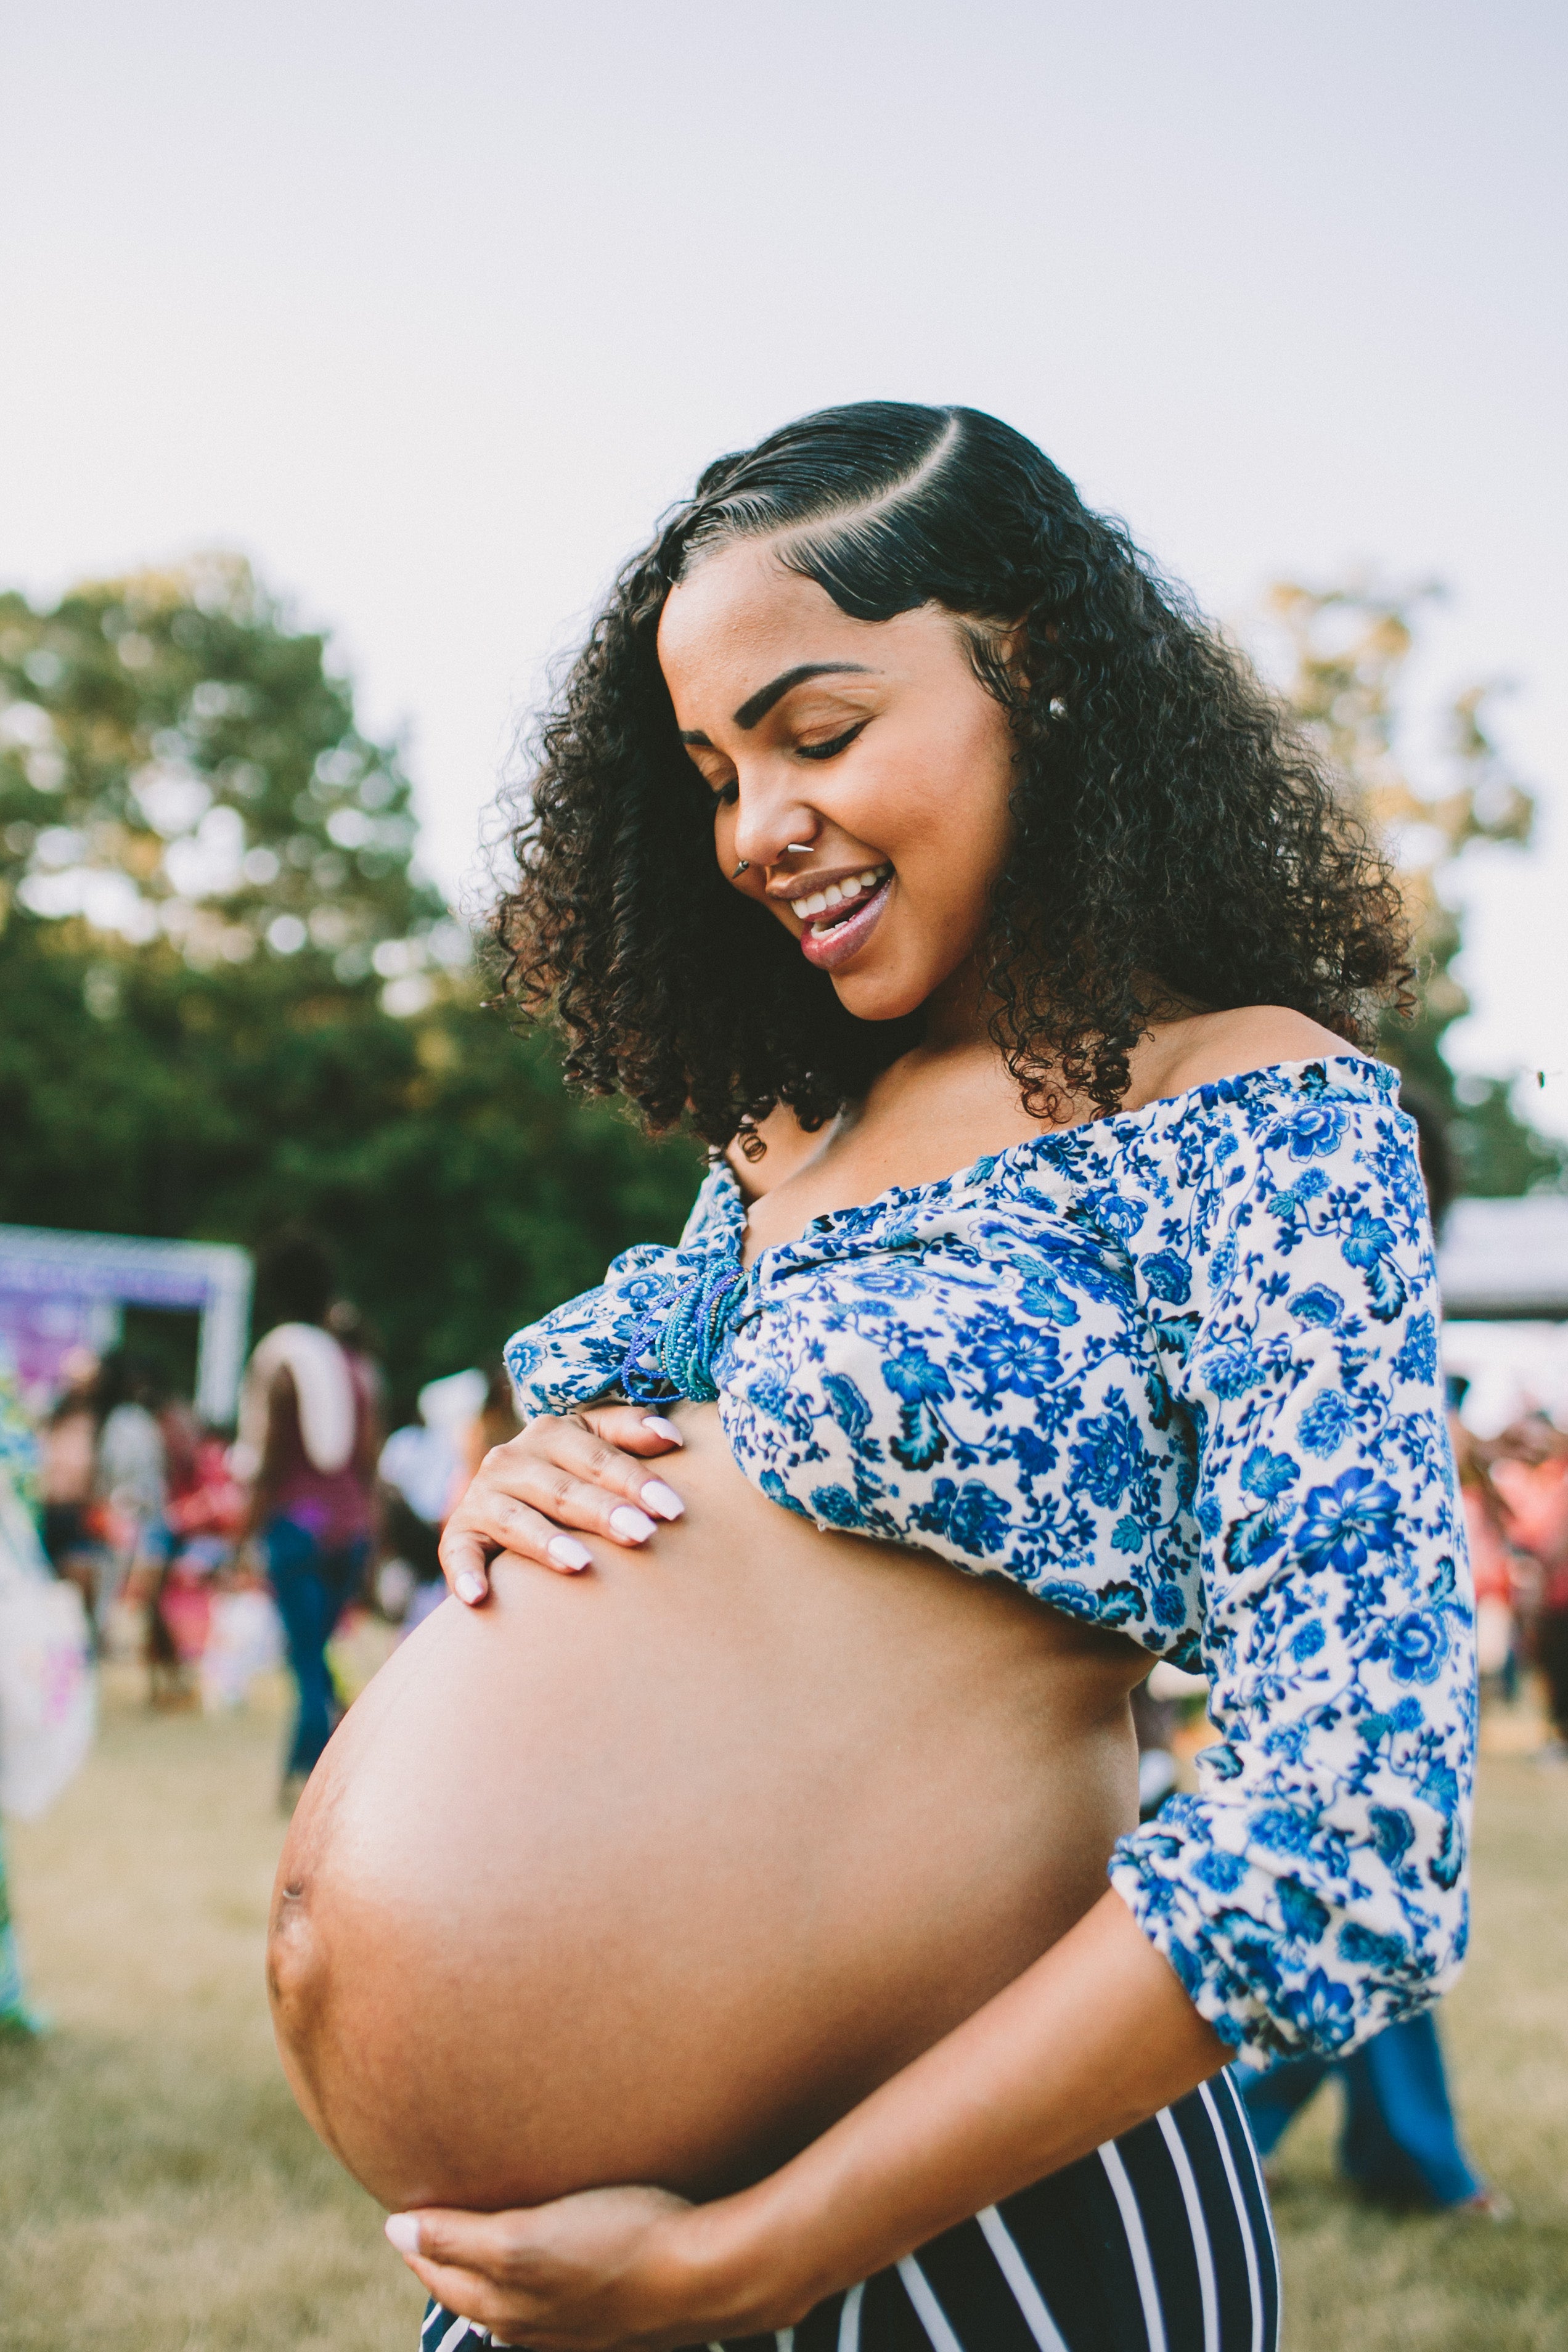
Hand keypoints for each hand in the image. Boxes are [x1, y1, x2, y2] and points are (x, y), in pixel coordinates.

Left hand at [385, 2183, 779, 2351]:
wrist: (705, 2277)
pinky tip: (551, 2254)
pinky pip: (552, 2297)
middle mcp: (531, 2325)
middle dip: (447, 2252)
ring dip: (491, 2264)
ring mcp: (572, 2325)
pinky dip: (534, 2275)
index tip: (406, 2200)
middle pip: (470, 2287)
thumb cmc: (619, 2246)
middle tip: (436, 2208)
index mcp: (504, 2305)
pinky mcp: (608, 2313)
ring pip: (512, 2295)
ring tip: (485, 2224)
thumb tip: (395, 2231)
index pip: (438, 2271)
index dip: (418, 2236)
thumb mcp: (527, 2240)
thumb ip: (459, 2239)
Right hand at [439, 1406, 686, 1605]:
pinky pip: (458, 1553)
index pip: (599, 1458)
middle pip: (562, 1489)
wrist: (509, 1498)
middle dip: (603, 1512)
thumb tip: (671, 1436)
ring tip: (580, 1563)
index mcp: (551, 1433)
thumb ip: (630, 1432)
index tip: (673, 1509)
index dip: (637, 1481)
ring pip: (516, 1519)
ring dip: (545, 1541)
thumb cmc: (572, 1473)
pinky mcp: (459, 1533)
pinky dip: (465, 1574)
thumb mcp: (596, 1442)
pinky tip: (479, 1598)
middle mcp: (511, 1459)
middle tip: (642, 1535)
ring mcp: (482, 1496)